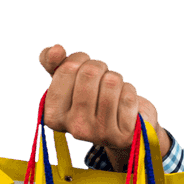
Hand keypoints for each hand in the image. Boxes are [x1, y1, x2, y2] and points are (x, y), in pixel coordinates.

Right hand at [38, 44, 167, 169]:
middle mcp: (74, 127)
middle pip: (90, 72)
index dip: (80, 59)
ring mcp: (99, 133)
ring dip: (116, 78)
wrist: (122, 126)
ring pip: (111, 82)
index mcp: (54, 115)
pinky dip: (129, 90)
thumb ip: (55, 64)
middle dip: (100, 66)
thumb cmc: (94, 98)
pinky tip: (125, 101)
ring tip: (113, 88)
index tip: (84, 67)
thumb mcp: (71, 82)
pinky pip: (128, 96)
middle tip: (101, 77)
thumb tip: (55, 49)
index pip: (66, 69)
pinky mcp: (122, 135)